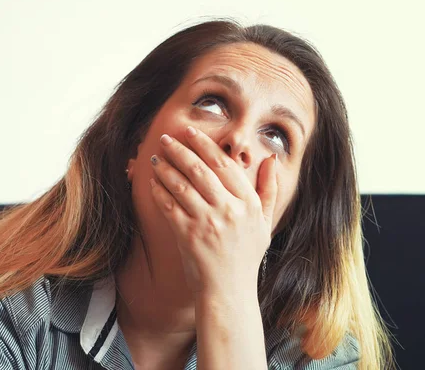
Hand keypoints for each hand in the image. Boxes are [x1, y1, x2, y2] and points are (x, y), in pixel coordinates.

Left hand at [149, 126, 278, 296]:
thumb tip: (272, 160)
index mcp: (248, 204)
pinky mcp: (187, 235)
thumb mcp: (265, 223)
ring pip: (182, 185)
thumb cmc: (246, 256)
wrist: (229, 291)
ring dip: (166, 168)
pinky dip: (160, 191)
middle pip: (200, 170)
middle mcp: (229, 210)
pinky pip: (170, 206)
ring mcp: (207, 223)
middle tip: (165, 138)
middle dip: (180, 150)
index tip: (191, 133)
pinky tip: (153, 182)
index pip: (224, 165)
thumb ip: (269, 190)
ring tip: (156, 157)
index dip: (205, 145)